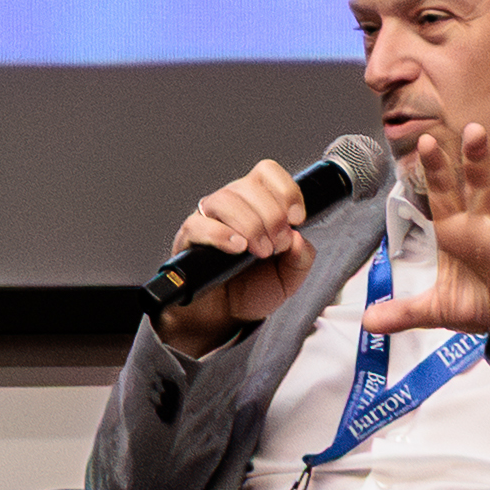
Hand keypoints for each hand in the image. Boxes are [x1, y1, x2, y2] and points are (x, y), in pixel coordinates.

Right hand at [153, 152, 318, 355]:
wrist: (224, 316)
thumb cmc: (252, 289)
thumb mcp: (289, 278)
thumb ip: (300, 258)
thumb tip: (298, 238)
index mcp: (257, 204)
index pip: (267, 173)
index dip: (286, 190)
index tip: (296, 219)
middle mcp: (232, 205)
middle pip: (249, 186)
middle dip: (272, 217)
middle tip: (276, 246)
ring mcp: (208, 218)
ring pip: (225, 200)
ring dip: (250, 226)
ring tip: (259, 252)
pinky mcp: (189, 238)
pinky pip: (199, 224)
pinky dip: (221, 235)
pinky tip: (237, 248)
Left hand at [390, 115, 489, 343]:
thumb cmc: (479, 305)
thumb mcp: (435, 311)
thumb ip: (402, 312)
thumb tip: (367, 323)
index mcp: (456, 231)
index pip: (444, 193)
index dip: (436, 169)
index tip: (424, 141)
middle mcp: (483, 228)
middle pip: (479, 188)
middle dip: (476, 160)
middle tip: (474, 129)